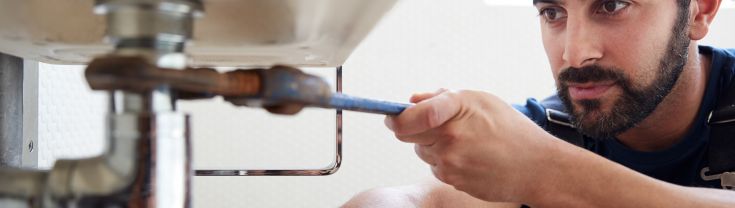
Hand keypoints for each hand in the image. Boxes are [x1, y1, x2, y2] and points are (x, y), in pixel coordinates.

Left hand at [385, 89, 559, 202]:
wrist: (538, 167)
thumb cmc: (513, 130)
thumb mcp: (481, 100)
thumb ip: (441, 98)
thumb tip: (412, 100)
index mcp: (455, 111)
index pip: (408, 116)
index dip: (396, 116)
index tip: (394, 115)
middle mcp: (449, 139)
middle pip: (407, 134)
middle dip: (415, 127)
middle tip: (439, 123)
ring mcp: (449, 163)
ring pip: (422, 151)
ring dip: (433, 144)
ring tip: (465, 140)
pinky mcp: (452, 181)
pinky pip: (436, 167)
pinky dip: (445, 160)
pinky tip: (470, 156)